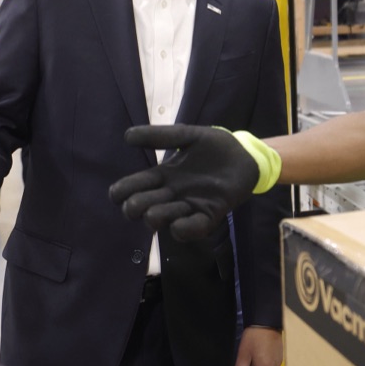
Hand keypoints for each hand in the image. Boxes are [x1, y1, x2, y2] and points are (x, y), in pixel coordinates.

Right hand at [108, 125, 259, 241]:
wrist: (245, 155)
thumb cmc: (214, 146)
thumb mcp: (187, 135)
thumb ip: (161, 136)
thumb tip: (127, 136)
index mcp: (162, 176)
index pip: (131, 189)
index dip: (120, 193)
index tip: (119, 192)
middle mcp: (171, 194)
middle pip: (140, 209)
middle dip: (135, 207)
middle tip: (140, 202)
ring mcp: (189, 206)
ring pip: (161, 220)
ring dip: (158, 215)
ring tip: (168, 206)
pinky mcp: (209, 214)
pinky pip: (191, 230)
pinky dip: (183, 228)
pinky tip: (180, 222)